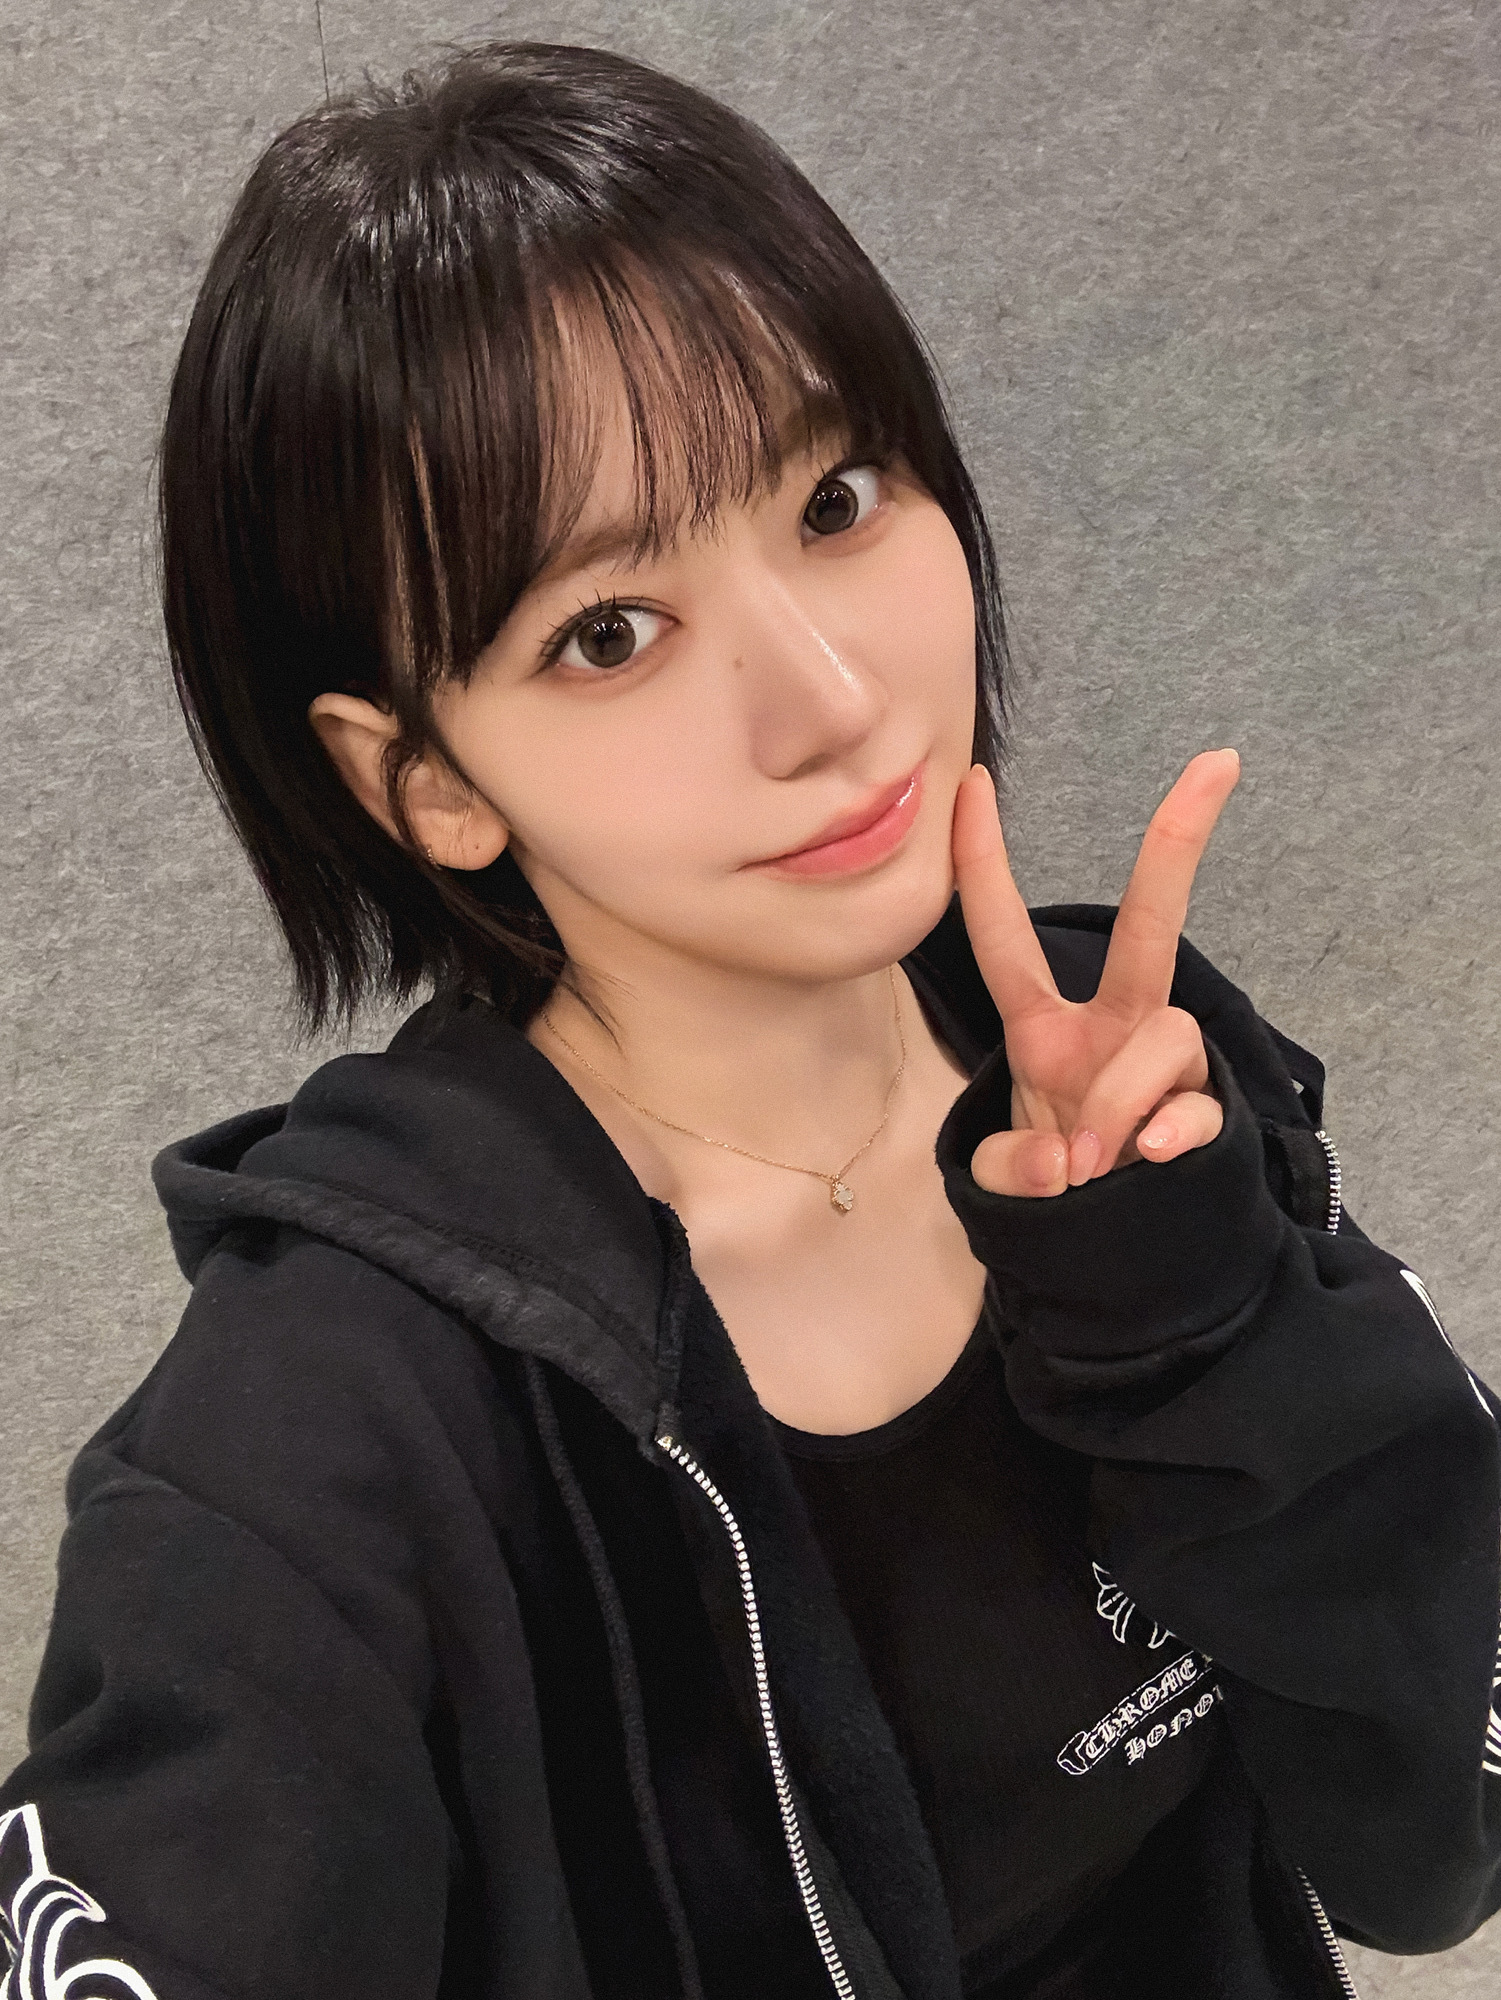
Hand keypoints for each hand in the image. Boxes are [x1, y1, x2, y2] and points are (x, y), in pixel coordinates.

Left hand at [950, 749, 1241, 1198]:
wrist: (1116, 1251)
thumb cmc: (1054, 1188)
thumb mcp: (1003, 1182)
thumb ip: (1011, 1169)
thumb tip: (1067, 1159)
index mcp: (1044, 1028)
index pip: (1002, 935)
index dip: (981, 862)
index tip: (973, 781)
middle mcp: (1111, 1028)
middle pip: (1148, 925)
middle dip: (1177, 844)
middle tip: (1218, 763)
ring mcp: (1162, 1067)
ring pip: (1160, 1037)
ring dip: (1119, 1100)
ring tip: (1093, 1161)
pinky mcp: (1202, 1113)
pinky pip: (1196, 1102)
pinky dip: (1170, 1129)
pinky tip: (1147, 1157)